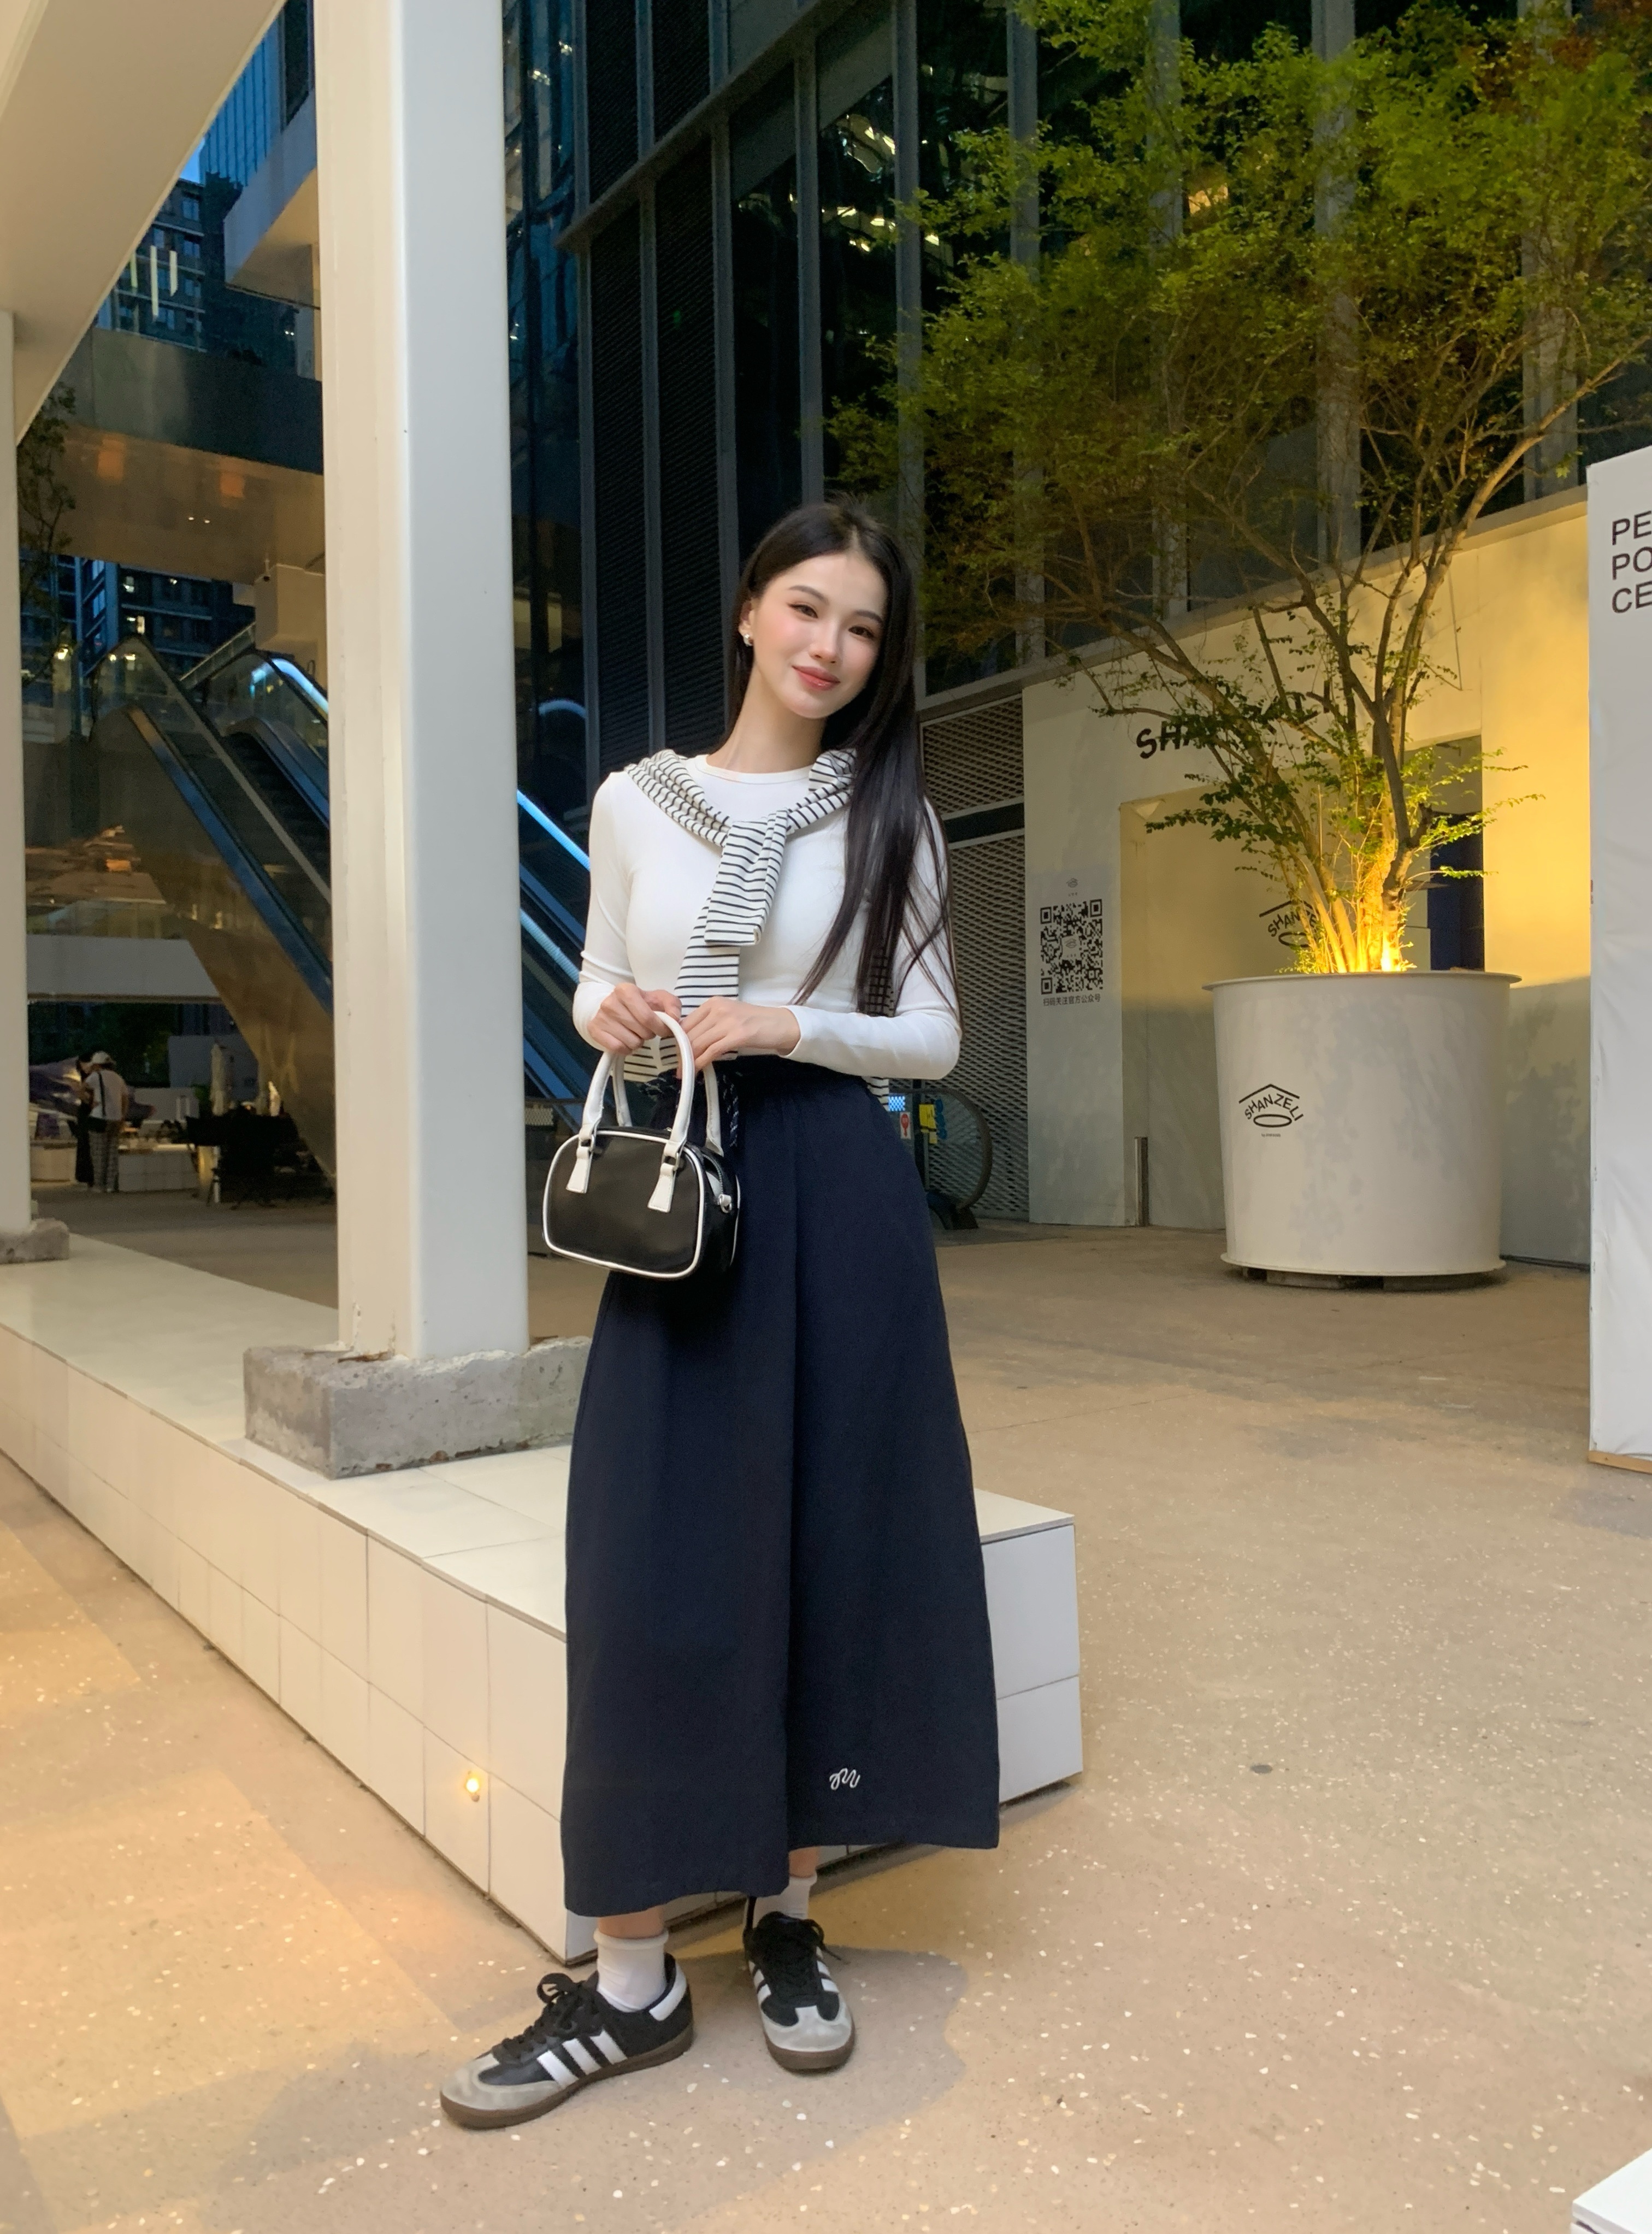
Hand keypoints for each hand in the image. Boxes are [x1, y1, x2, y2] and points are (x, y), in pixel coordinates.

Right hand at [588, 985, 682, 1054]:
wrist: (612, 1006)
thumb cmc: (639, 1003)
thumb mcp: (658, 998)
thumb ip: (672, 1005)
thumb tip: (674, 1018)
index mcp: (626, 990)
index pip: (647, 1017)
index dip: (660, 1027)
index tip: (663, 1029)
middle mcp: (610, 1002)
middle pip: (641, 1031)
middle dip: (649, 1033)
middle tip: (646, 1028)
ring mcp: (601, 1017)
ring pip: (631, 1042)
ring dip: (638, 1041)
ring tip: (635, 1032)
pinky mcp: (594, 1030)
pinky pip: (618, 1048)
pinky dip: (626, 1048)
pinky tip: (626, 1039)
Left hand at [683, 997, 799, 1068]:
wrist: (780, 1024)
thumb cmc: (755, 1023)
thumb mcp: (728, 1016)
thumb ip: (710, 1023)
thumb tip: (689, 1040)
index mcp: (713, 1003)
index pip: (687, 1022)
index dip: (678, 1040)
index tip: (675, 1054)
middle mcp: (718, 1009)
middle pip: (690, 1034)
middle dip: (681, 1053)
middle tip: (677, 1068)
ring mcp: (728, 1021)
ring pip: (698, 1043)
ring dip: (688, 1060)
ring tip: (683, 1072)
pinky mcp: (737, 1035)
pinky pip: (711, 1051)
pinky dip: (700, 1062)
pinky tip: (695, 1070)